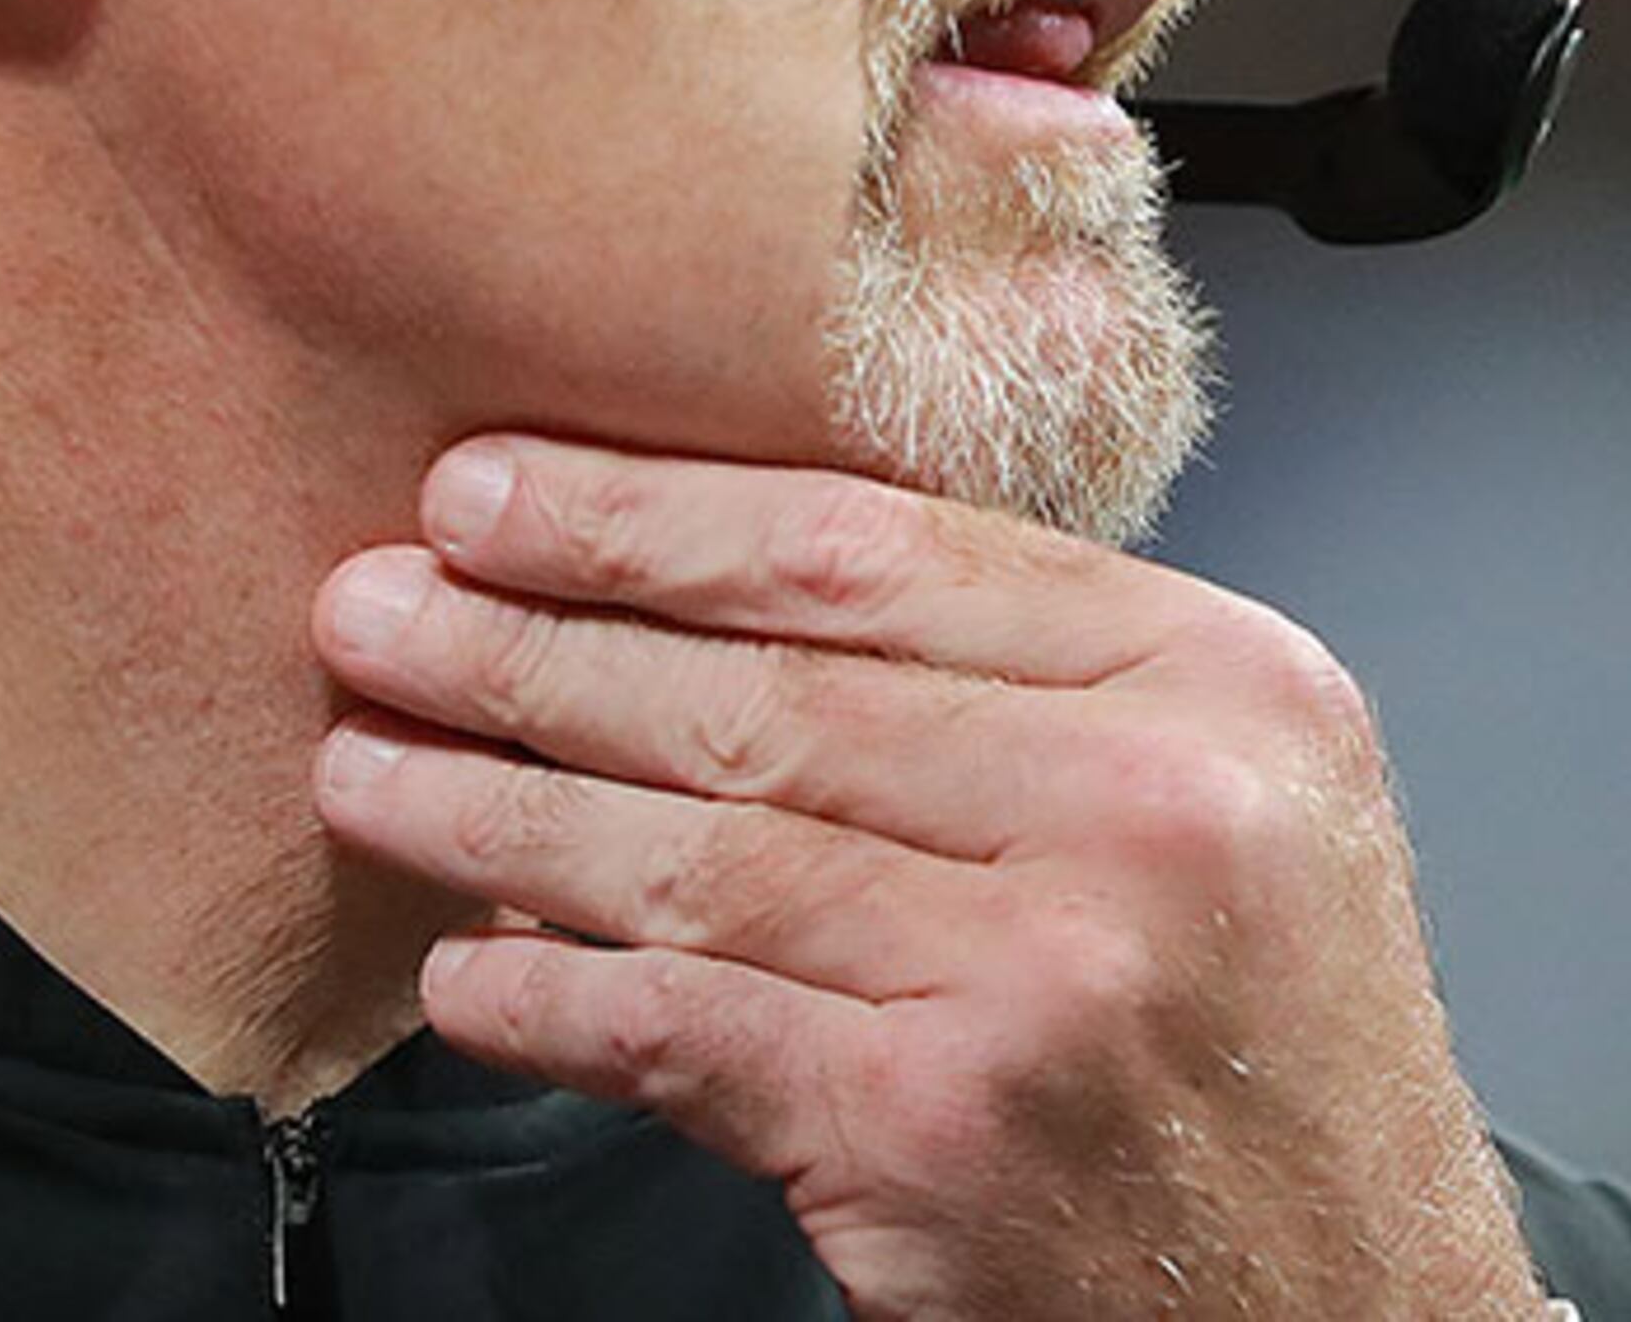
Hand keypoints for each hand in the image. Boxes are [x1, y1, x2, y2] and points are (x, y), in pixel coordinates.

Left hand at [309, 435, 1553, 1321]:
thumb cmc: (1264, 1053)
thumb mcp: (1224, 800)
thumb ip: (1012, 684)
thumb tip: (674, 612)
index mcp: (1216, 678)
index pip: (871, 547)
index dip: (648, 514)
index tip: (489, 490)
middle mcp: (1148, 807)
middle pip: (765, 689)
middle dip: (529, 641)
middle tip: (373, 605)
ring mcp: (1047, 977)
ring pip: (701, 853)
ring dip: (497, 811)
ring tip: (366, 766)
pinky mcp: (945, 1140)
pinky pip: (686, 1030)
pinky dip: (552, 1002)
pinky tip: (465, 974)